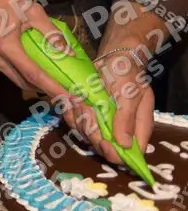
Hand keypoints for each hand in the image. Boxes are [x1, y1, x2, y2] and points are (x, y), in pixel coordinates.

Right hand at [0, 0, 71, 99]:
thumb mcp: (31, 11)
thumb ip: (50, 32)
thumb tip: (67, 51)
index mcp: (7, 48)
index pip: (34, 75)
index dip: (53, 88)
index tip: (69, 100)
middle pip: (24, 82)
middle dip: (45, 90)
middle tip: (64, 93)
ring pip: (15, 77)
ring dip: (34, 82)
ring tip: (53, 82)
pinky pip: (8, 70)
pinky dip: (23, 73)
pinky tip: (35, 68)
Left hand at [60, 49, 154, 164]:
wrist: (112, 56)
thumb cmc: (126, 73)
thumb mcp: (129, 94)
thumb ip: (126, 118)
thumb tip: (124, 145)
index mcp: (138, 125)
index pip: (132, 151)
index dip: (119, 154)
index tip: (107, 147)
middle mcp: (120, 128)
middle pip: (105, 146)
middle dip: (94, 132)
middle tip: (89, 111)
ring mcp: (103, 122)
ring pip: (87, 134)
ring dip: (81, 120)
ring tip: (81, 101)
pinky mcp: (88, 115)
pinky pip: (76, 123)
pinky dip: (72, 114)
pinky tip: (71, 101)